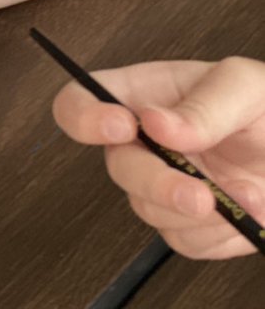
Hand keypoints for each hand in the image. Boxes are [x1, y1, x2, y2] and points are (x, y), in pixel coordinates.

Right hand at [52, 57, 264, 258]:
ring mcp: (162, 184)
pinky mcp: (187, 225)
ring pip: (149, 210)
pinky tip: (250, 210)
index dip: (84, 116)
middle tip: (199, 194)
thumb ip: (204, 105)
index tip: (121, 126)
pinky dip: (222, 233)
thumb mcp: (245, 87)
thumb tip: (156, 123)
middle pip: (117, 167)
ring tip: (252, 192)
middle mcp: (144, 141)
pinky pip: (184, 241)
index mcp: (143, 94)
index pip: (80, 100)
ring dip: (204, 212)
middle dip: (158, 184)